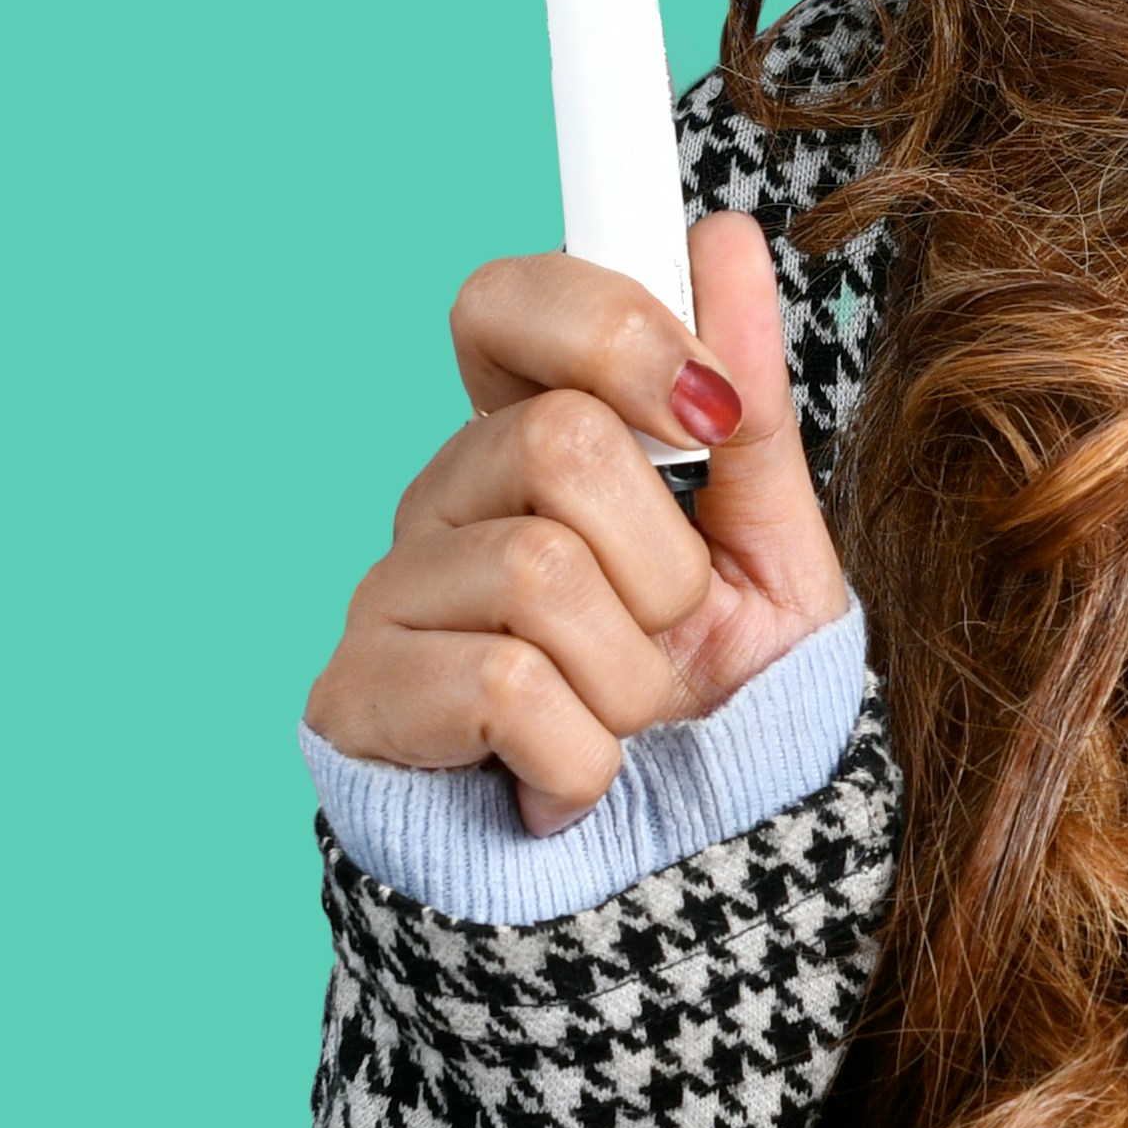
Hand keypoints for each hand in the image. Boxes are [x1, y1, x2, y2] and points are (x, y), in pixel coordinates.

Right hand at [302, 213, 843, 833]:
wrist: (669, 887)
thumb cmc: (708, 719)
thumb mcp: (768, 561)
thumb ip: (744, 413)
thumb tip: (720, 239)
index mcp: (530, 445)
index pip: (508, 304)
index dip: (609, 327)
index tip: (706, 409)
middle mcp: (443, 503)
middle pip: (558, 438)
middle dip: (663, 561)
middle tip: (667, 637)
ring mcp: (389, 596)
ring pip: (541, 571)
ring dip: (632, 678)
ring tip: (623, 725)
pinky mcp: (359, 699)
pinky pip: (505, 687)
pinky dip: (581, 759)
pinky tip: (568, 786)